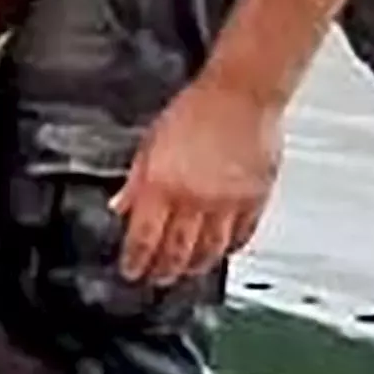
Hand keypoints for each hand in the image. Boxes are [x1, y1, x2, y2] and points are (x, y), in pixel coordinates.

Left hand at [116, 73, 285, 287]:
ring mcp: (228, 203)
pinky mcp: (255, 200)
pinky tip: (220, 251)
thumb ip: (135, 181)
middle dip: (163, 271)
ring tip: (185, 271)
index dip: (135, 261)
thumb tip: (119, 206)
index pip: (144, 238)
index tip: (131, 271)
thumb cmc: (195, 110)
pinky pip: (241, 236)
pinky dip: (229, 249)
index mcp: (163, 185)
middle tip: (156, 279)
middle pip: (177, 251)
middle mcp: (195, 199)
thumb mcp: (150, 143)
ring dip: (195, 266)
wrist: (241, 95)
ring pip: (210, 251)